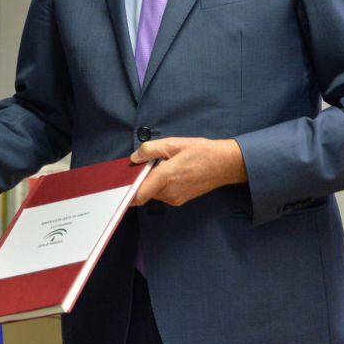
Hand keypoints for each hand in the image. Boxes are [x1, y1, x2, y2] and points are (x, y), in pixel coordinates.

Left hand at [130, 137, 246, 206]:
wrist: (226, 164)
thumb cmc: (201, 151)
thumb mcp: (174, 143)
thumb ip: (150, 150)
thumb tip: (134, 157)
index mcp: (166, 177)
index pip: (138, 195)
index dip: (126, 192)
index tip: (118, 186)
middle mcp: (169, 192)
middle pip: (144, 190)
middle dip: (141, 179)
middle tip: (143, 163)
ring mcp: (175, 198)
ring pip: (153, 192)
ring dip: (152, 180)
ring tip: (162, 164)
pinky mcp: (180, 199)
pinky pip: (163, 193)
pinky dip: (161, 183)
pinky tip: (170, 170)